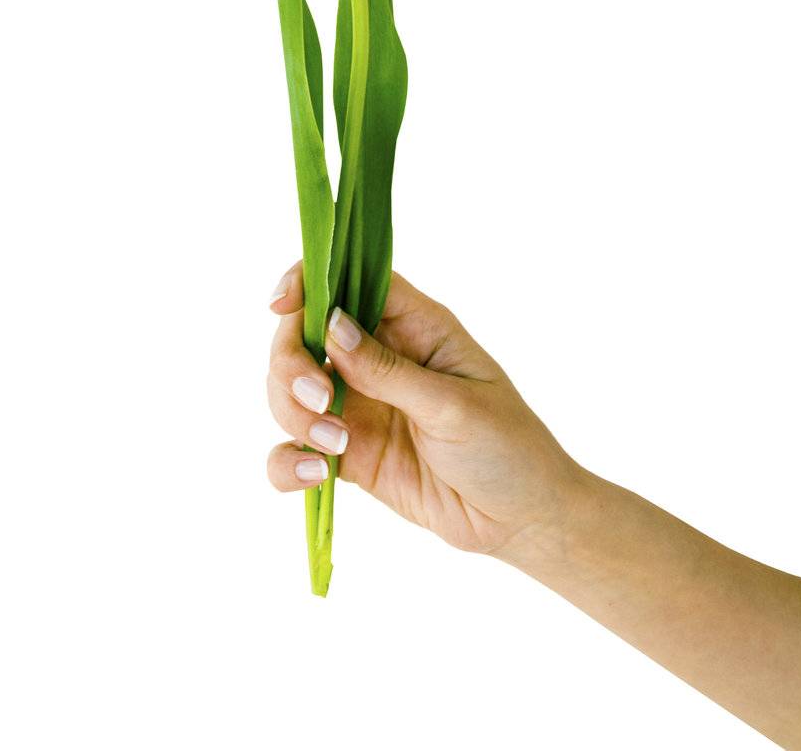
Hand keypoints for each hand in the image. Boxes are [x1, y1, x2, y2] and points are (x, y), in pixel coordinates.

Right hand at [266, 262, 583, 555]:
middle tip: (319, 400)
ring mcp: (359, 404)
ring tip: (334, 449)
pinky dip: (288, 462)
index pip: (350, 280)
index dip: (309, 281)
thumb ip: (390, 371)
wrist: (521, 520)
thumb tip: (331, 324)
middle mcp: (378, 357)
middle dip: (293, 362)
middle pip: (305, 333)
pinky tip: (315, 478)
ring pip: (289, 388)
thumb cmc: (508, 448)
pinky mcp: (348, 453)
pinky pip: (295, 448)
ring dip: (293, 413)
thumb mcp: (455, 406)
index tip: (279, 305)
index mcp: (414, 326)